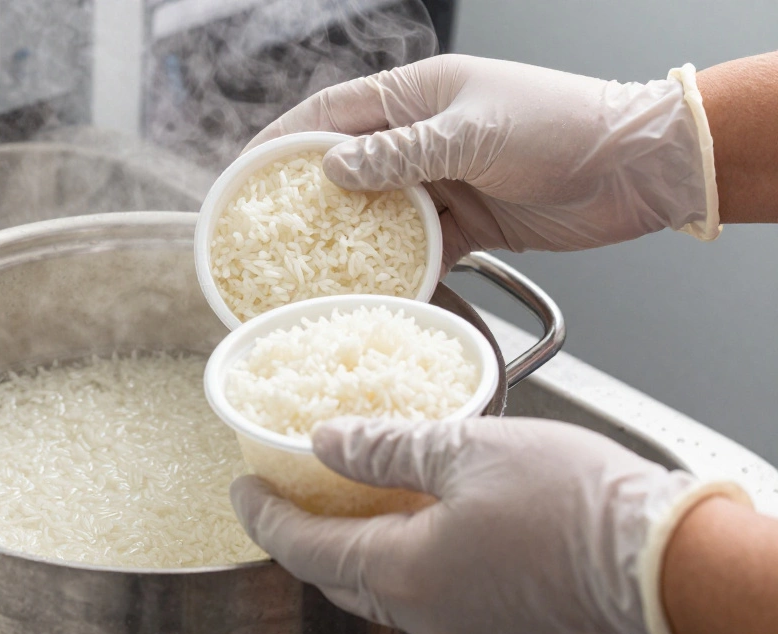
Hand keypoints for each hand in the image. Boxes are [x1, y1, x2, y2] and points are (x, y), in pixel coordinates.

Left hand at [230, 417, 748, 633]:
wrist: (663, 560)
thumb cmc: (573, 503)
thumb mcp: (465, 450)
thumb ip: (385, 447)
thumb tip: (327, 440)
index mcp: (401, 571)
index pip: (302, 548)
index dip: (263, 517)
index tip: (242, 488)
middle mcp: (421, 611)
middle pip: (333, 575)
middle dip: (300, 535)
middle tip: (285, 491)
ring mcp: (459, 624)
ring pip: (377, 588)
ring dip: (350, 546)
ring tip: (345, 497)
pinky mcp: (494, 624)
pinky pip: (422, 595)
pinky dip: (397, 559)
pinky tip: (412, 520)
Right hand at [245, 55, 719, 266]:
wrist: (638, 167)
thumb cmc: (563, 126)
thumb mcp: (473, 133)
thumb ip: (400, 154)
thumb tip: (332, 169)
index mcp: (418, 96)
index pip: (332, 113)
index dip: (283, 141)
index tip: (244, 171)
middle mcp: (424, 136)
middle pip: (347, 167)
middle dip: (305, 198)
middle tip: (263, 233)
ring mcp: (445, 181)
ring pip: (378, 213)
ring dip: (348, 240)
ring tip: (306, 270)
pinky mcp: (469, 223)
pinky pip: (418, 248)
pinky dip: (398, 268)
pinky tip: (372, 288)